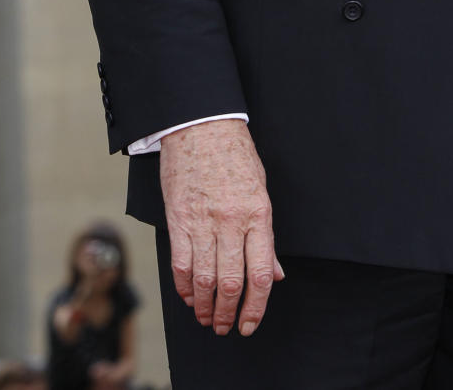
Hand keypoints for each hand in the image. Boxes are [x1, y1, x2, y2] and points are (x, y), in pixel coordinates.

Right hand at [159, 120, 283, 336]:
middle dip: (228, 313)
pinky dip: (183, 286)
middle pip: (230, 282)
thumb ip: (266, 236)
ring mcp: (202, 222)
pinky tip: (188, 296)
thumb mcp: (261, 190)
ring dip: (204, 306)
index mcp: (258, 214)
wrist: (202, 126)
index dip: (257, 306)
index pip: (260, 273)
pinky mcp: (178, 219)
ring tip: (206, 318)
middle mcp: (232, 222)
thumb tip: (274, 273)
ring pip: (204, 279)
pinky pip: (180, 263)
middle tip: (225, 326)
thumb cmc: (235, 155)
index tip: (250, 324)